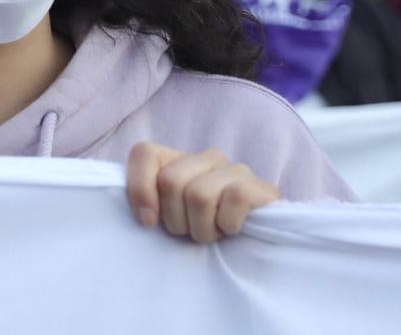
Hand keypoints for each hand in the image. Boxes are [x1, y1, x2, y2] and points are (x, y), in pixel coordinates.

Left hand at [126, 144, 278, 240]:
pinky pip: (234, 198)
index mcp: (180, 160)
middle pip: (170, 181)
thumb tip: (144, 215)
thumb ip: (148, 206)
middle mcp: (208, 158)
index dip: (139, 188)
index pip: (145, 152)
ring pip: (199, 195)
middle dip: (175, 220)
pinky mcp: (261, 186)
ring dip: (202, 229)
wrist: (258, 248)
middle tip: (190, 231)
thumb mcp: (169, 220)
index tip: (148, 222)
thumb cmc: (203, 233)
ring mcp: (235, 169)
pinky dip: (228, 224)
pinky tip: (232, 229)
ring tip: (212, 233)